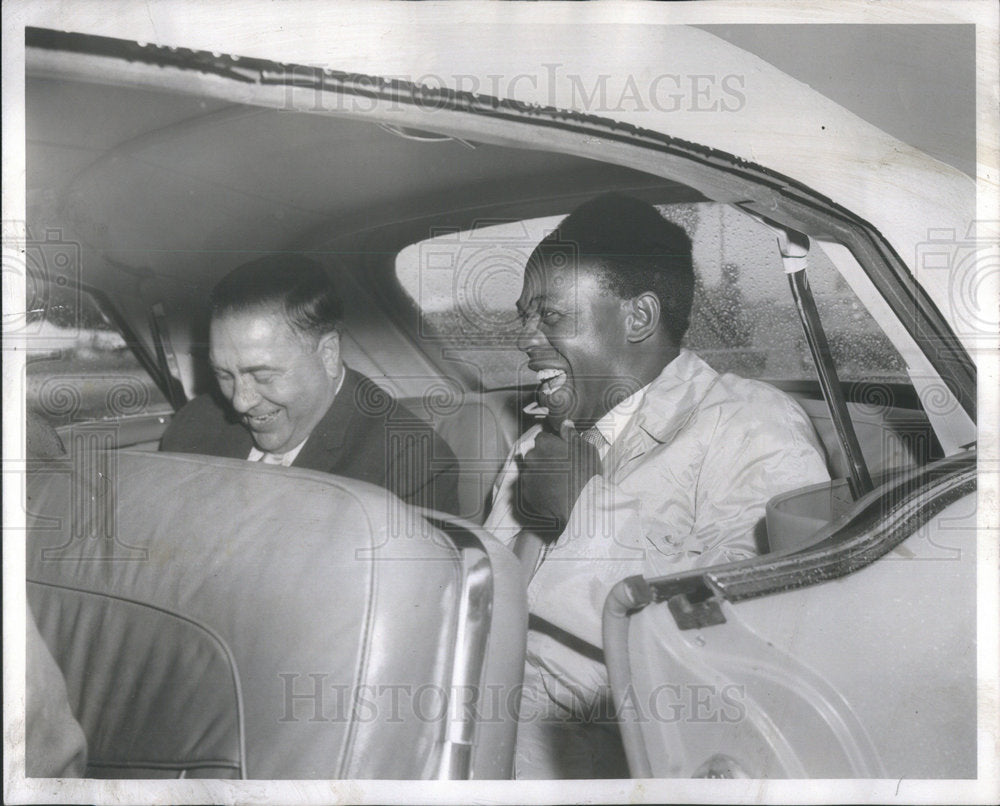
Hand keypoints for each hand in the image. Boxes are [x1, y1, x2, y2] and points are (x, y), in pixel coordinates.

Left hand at [514, 424, 601, 540]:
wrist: (582, 504)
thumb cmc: (586, 474)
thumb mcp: (585, 449)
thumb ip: (571, 435)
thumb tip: (565, 423)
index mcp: (544, 444)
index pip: (542, 438)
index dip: (552, 444)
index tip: (560, 452)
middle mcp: (531, 458)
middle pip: (533, 454)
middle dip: (543, 458)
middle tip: (560, 468)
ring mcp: (527, 476)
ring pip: (531, 471)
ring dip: (540, 474)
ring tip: (557, 483)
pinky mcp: (527, 494)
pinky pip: (530, 488)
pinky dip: (538, 489)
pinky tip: (552, 493)